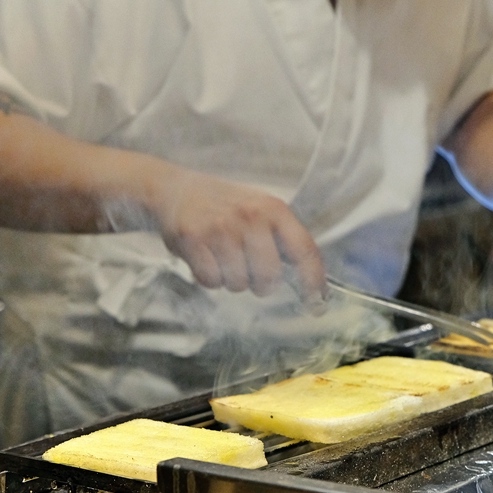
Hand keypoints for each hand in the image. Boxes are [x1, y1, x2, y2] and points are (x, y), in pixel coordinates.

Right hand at [149, 167, 325, 302]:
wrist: (175, 188)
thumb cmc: (223, 206)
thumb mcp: (259, 209)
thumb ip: (281, 240)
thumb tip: (303, 282)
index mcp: (274, 209)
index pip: (304, 250)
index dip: (314, 282)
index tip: (317, 304)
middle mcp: (250, 217)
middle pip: (269, 277)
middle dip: (261, 285)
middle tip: (250, 272)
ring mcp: (221, 228)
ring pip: (239, 283)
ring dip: (232, 280)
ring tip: (223, 259)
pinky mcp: (193, 239)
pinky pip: (211, 281)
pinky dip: (210, 279)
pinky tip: (206, 259)